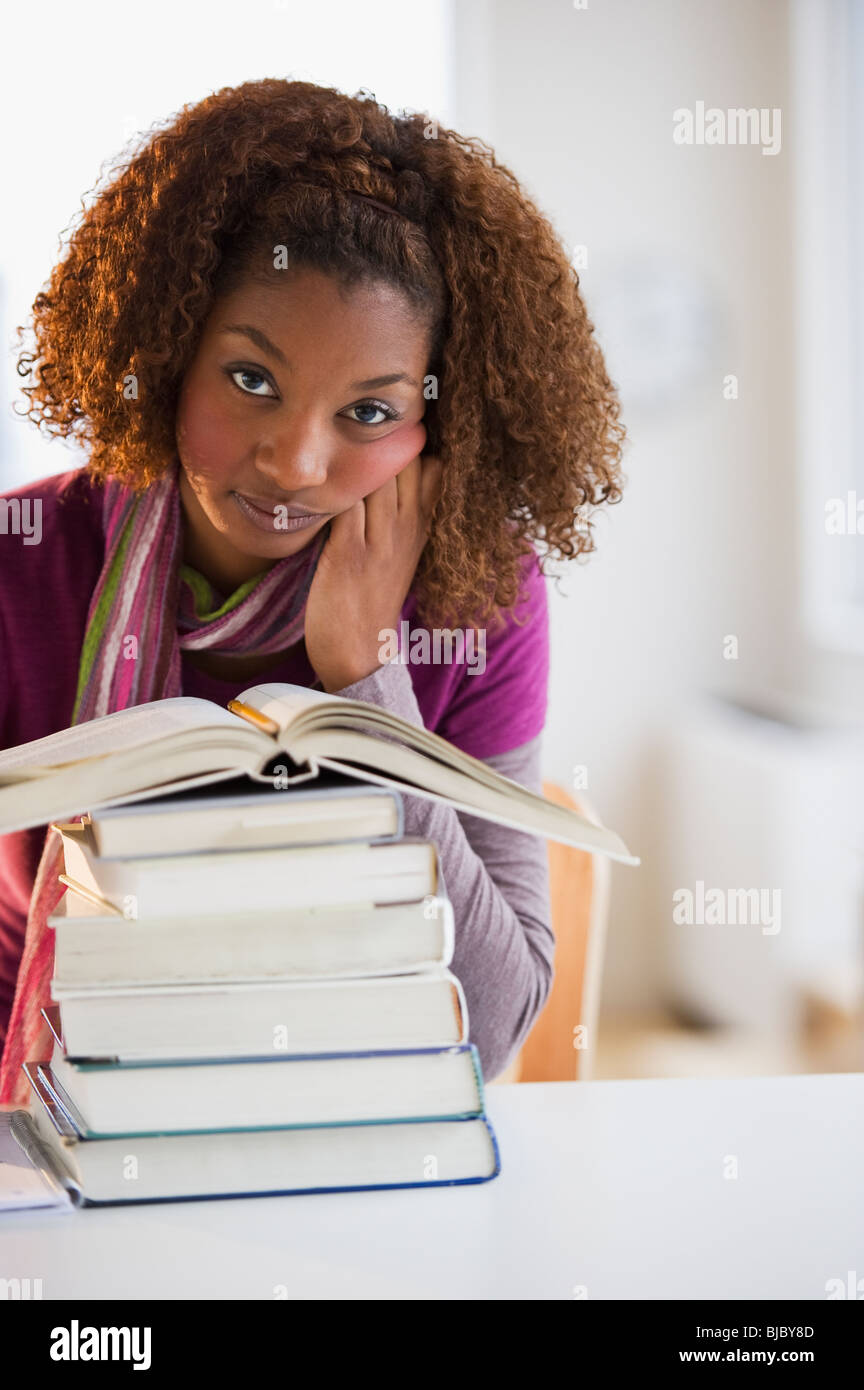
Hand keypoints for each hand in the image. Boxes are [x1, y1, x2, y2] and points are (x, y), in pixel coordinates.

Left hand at [304, 452, 442, 692]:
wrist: (361, 652)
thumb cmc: (374, 600)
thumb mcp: (404, 555)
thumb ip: (406, 517)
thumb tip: (398, 477)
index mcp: (422, 528)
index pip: (435, 467)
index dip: (414, 441)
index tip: (391, 431)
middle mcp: (406, 529)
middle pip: (406, 460)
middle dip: (381, 439)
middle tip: (351, 429)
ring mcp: (378, 540)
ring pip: (376, 477)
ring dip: (352, 460)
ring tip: (329, 450)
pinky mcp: (348, 553)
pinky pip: (344, 505)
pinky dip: (330, 490)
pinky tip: (313, 485)